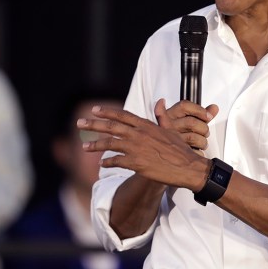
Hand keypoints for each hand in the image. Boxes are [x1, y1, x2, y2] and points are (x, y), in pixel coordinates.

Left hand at [78, 98, 216, 190]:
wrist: (188, 167)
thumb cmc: (181, 149)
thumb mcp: (172, 129)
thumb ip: (162, 116)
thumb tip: (160, 101)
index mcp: (146, 125)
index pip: (122, 115)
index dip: (107, 112)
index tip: (94, 110)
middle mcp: (139, 134)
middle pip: (111, 127)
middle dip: (93, 125)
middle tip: (79, 123)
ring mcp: (136, 149)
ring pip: (110, 144)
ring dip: (95, 145)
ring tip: (84, 147)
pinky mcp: (136, 163)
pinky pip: (117, 161)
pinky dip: (108, 162)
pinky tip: (101, 164)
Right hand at [162, 99, 219, 152]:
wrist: (161, 150)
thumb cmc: (174, 132)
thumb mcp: (184, 119)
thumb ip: (200, 114)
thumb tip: (214, 108)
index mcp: (169, 115)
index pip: (184, 106)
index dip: (199, 110)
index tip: (208, 116)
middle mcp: (167, 126)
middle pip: (192, 122)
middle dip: (204, 128)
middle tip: (204, 132)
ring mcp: (171, 140)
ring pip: (194, 138)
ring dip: (203, 142)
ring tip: (200, 143)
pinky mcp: (176, 153)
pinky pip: (195, 152)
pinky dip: (199, 153)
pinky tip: (195, 150)